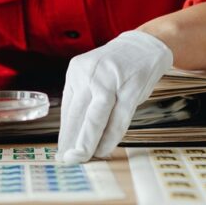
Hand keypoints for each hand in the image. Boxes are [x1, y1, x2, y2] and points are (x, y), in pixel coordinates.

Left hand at [57, 30, 172, 163]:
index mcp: (76, 71)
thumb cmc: (115, 67)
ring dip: (88, 142)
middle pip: (77, 114)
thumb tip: (74, 135)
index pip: (67, 109)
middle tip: (67, 160)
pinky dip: (110, 137)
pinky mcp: (130, 88)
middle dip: (72, 141)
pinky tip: (104, 148)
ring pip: (95, 118)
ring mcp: (110, 81)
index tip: (61, 151)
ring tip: (82, 158)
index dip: (64, 133)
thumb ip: (84, 100)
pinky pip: (118, 119)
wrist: (143, 45)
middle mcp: (90, 74)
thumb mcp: (92, 76)